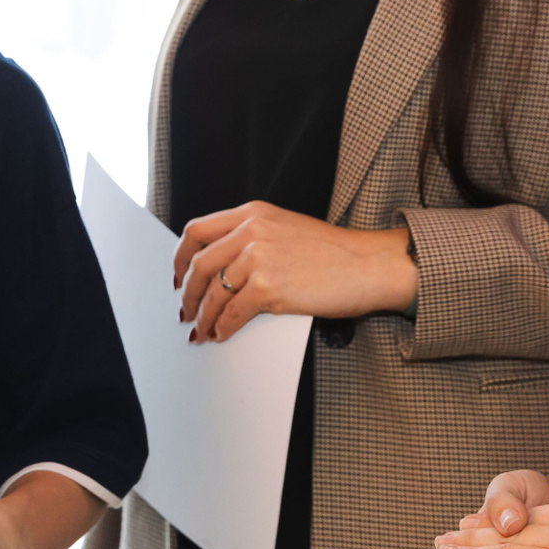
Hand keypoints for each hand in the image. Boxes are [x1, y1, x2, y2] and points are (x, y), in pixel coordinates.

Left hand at [173, 202, 416, 342]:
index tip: (178, 276)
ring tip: (201, 330)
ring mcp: (258, 259)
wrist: (370, 265)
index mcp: (252, 214)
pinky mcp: (269, 287)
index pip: (197, 231)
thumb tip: (222, 269)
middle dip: (187, 292)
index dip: (180, 257)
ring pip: (213, 292)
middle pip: (199, 264)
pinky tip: (221, 334)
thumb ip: (252, 238)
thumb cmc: (335, 252)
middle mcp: (251, 231)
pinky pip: (232, 313)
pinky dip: (222, 327)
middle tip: (185, 311)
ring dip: (202, 316)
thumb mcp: (286, 228)